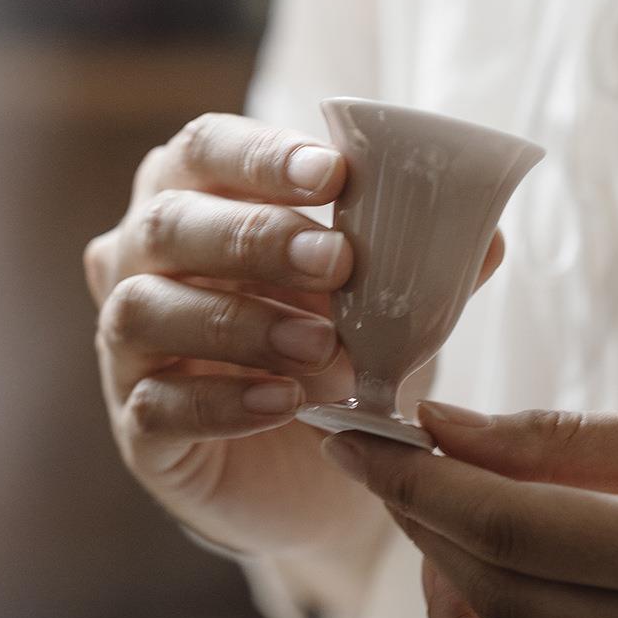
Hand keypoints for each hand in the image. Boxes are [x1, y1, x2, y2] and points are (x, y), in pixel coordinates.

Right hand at [85, 113, 503, 556]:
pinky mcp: (140, 422)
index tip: (334, 174)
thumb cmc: (337, 358)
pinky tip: (283, 403)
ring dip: (239, 320)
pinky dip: (222, 401)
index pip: (206, 151)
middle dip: (254, 236)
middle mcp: (149, 264)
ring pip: (145, 309)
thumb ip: (420, 269)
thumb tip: (487, 236)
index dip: (261, 156)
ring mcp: (130, 345)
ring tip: (320, 344)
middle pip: (168, 223)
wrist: (315, 467)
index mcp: (204, 205)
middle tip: (335, 261)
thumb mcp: (380, 306)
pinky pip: (155, 405)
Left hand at [322, 405, 617, 617]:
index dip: (417, 479)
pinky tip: (479, 600)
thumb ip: (574, 438)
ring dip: (447, 594)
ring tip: (431, 524)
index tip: (357, 440)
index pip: (512, 527)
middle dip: (420, 518)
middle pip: (501, 594)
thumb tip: (451, 425)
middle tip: (387, 462)